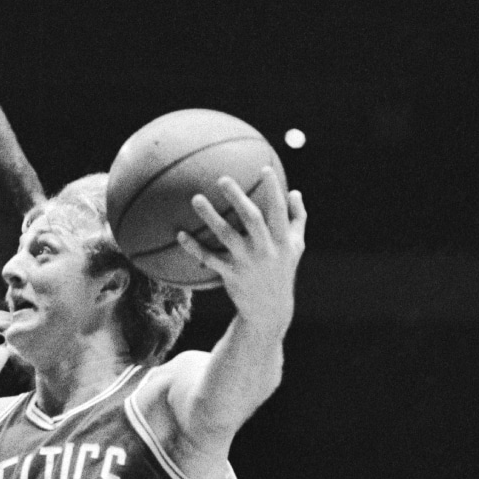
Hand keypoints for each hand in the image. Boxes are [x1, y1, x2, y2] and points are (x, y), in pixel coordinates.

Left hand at [176, 168, 306, 331]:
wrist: (269, 309)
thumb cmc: (282, 270)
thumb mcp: (296, 247)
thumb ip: (298, 218)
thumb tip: (295, 191)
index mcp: (283, 240)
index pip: (279, 210)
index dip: (273, 190)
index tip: (264, 168)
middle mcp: (266, 250)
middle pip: (252, 219)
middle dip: (238, 197)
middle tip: (222, 178)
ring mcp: (247, 263)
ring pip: (226, 236)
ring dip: (210, 217)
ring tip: (196, 199)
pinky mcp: (231, 275)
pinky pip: (210, 258)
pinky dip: (194, 247)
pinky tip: (180, 233)